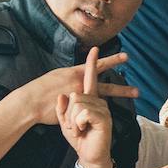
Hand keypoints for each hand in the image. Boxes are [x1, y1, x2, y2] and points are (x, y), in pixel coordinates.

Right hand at [10, 49, 135, 133]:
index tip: (124, 57)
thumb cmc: (38, 91)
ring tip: (136, 91)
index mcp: (73, 72)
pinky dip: (103, 108)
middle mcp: (79, 80)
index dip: (110, 61)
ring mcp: (79, 93)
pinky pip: (93, 107)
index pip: (95, 65)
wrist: (31, 102)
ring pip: (105, 91)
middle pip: (104, 76)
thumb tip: (73, 80)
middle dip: (119, 70)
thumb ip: (67, 78)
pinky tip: (115, 109)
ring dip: (121, 90)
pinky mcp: (77, 106)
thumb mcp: (53, 78)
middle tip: (135, 71)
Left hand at [53, 49, 126, 167]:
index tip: (95, 48)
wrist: (89, 157)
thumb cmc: (79, 139)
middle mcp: (98, 101)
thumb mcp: (65, 122)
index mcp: (90, 99)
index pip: (91, 77)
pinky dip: (78, 124)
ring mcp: (102, 109)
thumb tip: (65, 96)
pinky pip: (84, 113)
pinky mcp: (103, 118)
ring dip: (72, 120)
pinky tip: (83, 131)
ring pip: (78, 104)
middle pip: (75, 95)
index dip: (93, 63)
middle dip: (69, 114)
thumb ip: (62, 108)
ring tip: (79, 130)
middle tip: (74, 127)